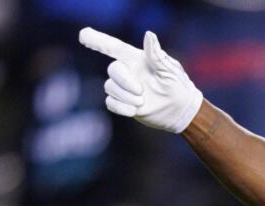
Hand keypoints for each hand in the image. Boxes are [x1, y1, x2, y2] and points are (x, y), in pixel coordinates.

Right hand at [79, 28, 202, 133]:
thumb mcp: (168, 69)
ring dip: (125, 96)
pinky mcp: (124, 103)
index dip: (98, 40)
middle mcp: (128, 72)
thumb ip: (155, 54)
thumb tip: (149, 34)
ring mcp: (124, 88)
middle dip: (124, 81)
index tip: (83, 35)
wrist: (181, 110)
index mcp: (137, 59)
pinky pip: (110, 103)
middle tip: (141, 91)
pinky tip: (134, 111)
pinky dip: (120, 107)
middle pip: (113, 70)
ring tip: (142, 102)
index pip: (114, 47)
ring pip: (110, 87)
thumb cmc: (177, 85)